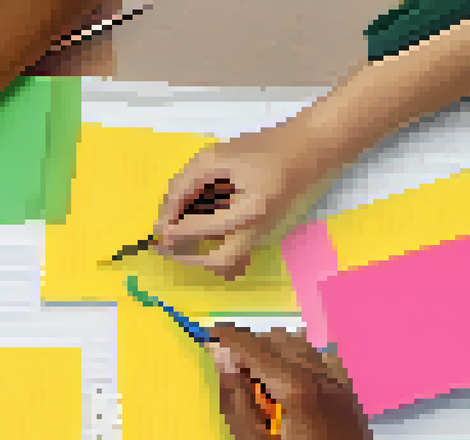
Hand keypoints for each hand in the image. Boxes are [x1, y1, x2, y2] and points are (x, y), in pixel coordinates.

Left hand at [155, 125, 331, 278]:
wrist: (312, 149)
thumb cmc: (265, 147)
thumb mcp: (217, 156)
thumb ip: (186, 184)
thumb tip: (165, 216)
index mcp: (252, 209)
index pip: (204, 228)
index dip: (176, 230)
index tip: (157, 230)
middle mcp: (260, 230)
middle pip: (220, 262)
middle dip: (187, 258)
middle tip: (164, 247)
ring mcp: (264, 236)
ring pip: (227, 261)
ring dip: (199, 253)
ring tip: (179, 235)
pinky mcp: (264, 235)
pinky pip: (235, 252)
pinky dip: (213, 247)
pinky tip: (200, 229)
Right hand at [207, 326, 407, 439]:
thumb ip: (238, 405)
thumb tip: (223, 362)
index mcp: (299, 390)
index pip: (255, 348)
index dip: (228, 338)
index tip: (205, 333)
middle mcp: (326, 381)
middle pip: (282, 342)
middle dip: (251, 346)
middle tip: (224, 368)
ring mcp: (344, 393)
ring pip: (306, 351)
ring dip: (276, 353)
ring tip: (252, 380)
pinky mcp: (353, 408)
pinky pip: (326, 367)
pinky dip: (302, 365)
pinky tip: (290, 386)